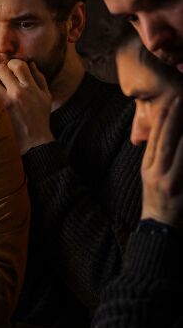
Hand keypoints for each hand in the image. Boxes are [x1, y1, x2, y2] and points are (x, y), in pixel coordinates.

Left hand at [0, 59, 53, 153]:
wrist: (34, 139)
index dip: (12, 62)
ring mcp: (8, 101)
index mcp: (31, 87)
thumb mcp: (46, 96)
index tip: (10, 67)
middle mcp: (19, 92)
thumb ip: (39, 78)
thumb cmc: (41, 117)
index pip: (19, 65)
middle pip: (2, 69)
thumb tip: (31, 64)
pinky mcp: (0, 109)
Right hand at [141, 96, 182, 226]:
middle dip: (175, 118)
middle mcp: (157, 173)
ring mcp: (171, 181)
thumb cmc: (157, 200)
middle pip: (167, 140)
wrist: (160, 227)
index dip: (162, 120)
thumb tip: (164, 136)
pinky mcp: (181, 190)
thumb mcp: (150, 177)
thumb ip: (156, 157)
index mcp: (148, 168)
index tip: (170, 102)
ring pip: (179, 151)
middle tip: (182, 99)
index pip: (155, 139)